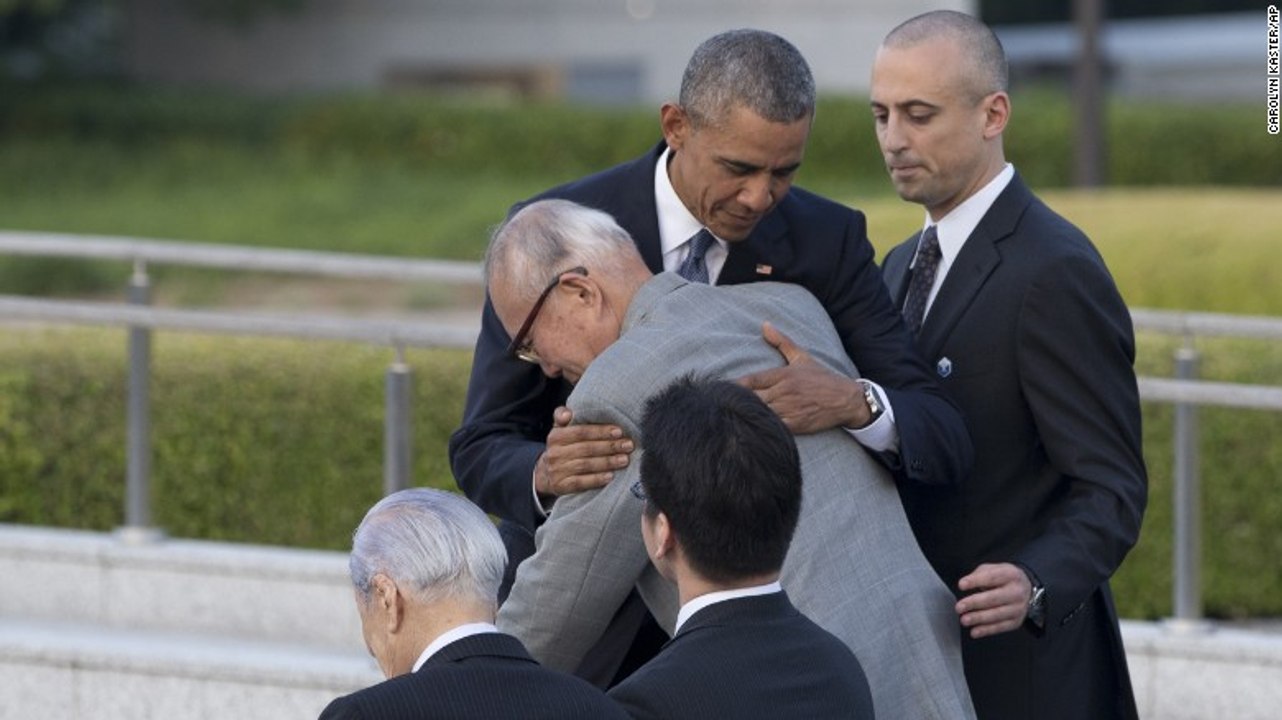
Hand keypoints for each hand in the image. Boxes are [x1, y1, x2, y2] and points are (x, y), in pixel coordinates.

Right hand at [535, 407, 633, 497]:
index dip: (600, 431)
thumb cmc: (561, 447)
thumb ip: (563, 416)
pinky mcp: (561, 486)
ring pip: (585, 465)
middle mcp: (554, 453)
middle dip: (610, 446)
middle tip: (628, 445)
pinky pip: (581, 483)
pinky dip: (596, 479)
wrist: (546, 474)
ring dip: (607, 462)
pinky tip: (610, 476)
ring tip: (624, 459)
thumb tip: (568, 413)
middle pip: (586, 448)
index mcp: (555, 436)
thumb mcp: (560, 430)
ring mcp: (557, 471)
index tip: (619, 432)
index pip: (580, 432)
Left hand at [737, 322, 866, 433]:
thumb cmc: (822, 378)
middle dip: (738, 402)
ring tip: (736, 417)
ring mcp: (789, 409)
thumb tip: (764, 324)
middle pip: (751, 399)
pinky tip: (755, 427)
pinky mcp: (796, 425)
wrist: (846, 399)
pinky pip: (774, 427)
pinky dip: (764, 427)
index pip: (750, 381)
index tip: (723, 390)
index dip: (735, 387)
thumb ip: (782, 342)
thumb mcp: (802, 357)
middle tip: (727, 405)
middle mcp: (784, 391)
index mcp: (783, 375)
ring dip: (749, 415)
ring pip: (761, 413)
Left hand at [955, 562, 1033, 638]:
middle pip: (993, 598)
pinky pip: (1000, 627)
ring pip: (996, 615)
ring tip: (964, 620)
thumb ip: (980, 574)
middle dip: (974, 603)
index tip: (961, 585)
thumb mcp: (994, 569)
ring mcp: (1018, 608)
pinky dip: (986, 630)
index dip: (975, 581)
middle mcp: (1017, 592)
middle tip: (959, 607)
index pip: (991, 577)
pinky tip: (974, 631)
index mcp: (1010, 575)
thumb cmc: (1004, 579)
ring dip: (978, 618)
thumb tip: (966, 584)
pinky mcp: (1016, 621)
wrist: (1027, 589)